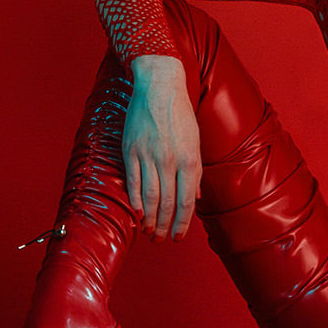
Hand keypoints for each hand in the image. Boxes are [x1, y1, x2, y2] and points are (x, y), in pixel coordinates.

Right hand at [124, 55, 200, 239]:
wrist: (159, 87)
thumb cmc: (181, 115)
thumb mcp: (196, 143)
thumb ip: (195, 172)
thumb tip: (196, 198)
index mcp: (189, 160)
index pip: (186, 201)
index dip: (183, 223)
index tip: (179, 237)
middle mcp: (169, 161)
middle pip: (167, 203)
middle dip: (165, 226)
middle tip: (161, 240)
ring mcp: (148, 156)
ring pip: (149, 197)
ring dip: (150, 219)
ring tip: (149, 233)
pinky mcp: (130, 150)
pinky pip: (132, 182)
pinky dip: (135, 201)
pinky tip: (137, 214)